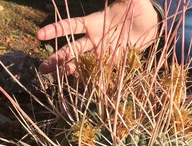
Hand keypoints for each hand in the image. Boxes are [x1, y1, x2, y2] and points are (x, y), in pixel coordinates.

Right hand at [36, 0, 158, 74]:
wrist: (151, 26)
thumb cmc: (139, 9)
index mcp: (93, 23)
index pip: (71, 26)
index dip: (56, 30)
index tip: (40, 35)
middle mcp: (94, 39)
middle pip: (72, 49)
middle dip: (57, 58)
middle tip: (43, 68)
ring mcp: (102, 52)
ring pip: (82, 62)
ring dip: (70, 70)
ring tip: (58, 80)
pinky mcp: (112, 62)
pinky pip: (102, 72)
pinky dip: (96, 81)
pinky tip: (89, 91)